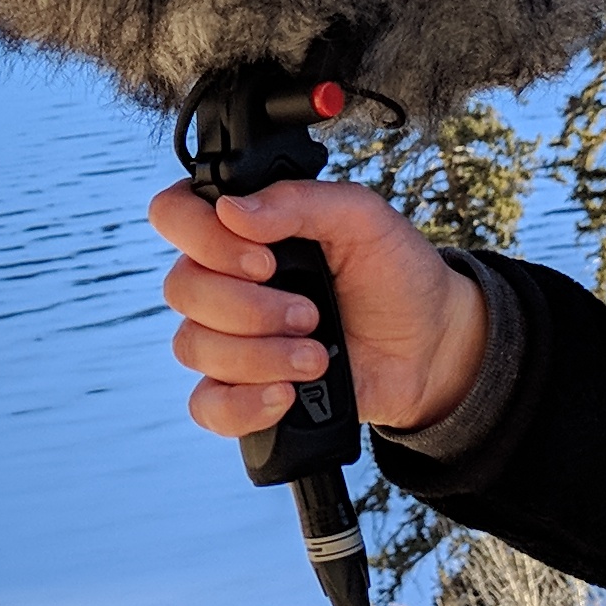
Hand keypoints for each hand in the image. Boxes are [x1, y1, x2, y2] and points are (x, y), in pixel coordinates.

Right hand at [146, 178, 487, 441]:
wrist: (430, 344)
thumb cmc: (394, 273)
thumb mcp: (361, 217)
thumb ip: (299, 200)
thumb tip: (231, 210)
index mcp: (243, 230)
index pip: (174, 215)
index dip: (202, 237)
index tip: (263, 260)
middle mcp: (225, 280)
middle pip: (183, 289)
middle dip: (249, 307)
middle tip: (309, 313)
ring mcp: (230, 337)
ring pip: (193, 347)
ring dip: (259, 356)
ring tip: (316, 357)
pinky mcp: (243, 390)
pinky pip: (206, 405)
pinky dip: (243, 403)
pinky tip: (287, 393)